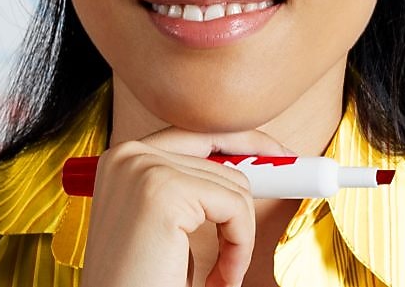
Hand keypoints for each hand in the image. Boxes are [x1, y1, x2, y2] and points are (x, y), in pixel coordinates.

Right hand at [79, 128, 292, 286]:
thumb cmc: (143, 281)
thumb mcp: (168, 225)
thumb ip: (194, 188)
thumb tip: (251, 160)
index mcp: (124, 158)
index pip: (199, 132)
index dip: (245, 143)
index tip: (280, 157)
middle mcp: (128, 154)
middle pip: (222, 155)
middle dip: (250, 196)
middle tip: (270, 213)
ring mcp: (144, 168)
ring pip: (235, 183)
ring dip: (239, 235)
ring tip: (221, 274)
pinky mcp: (164, 190)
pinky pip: (236, 207)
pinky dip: (240, 246)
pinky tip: (220, 278)